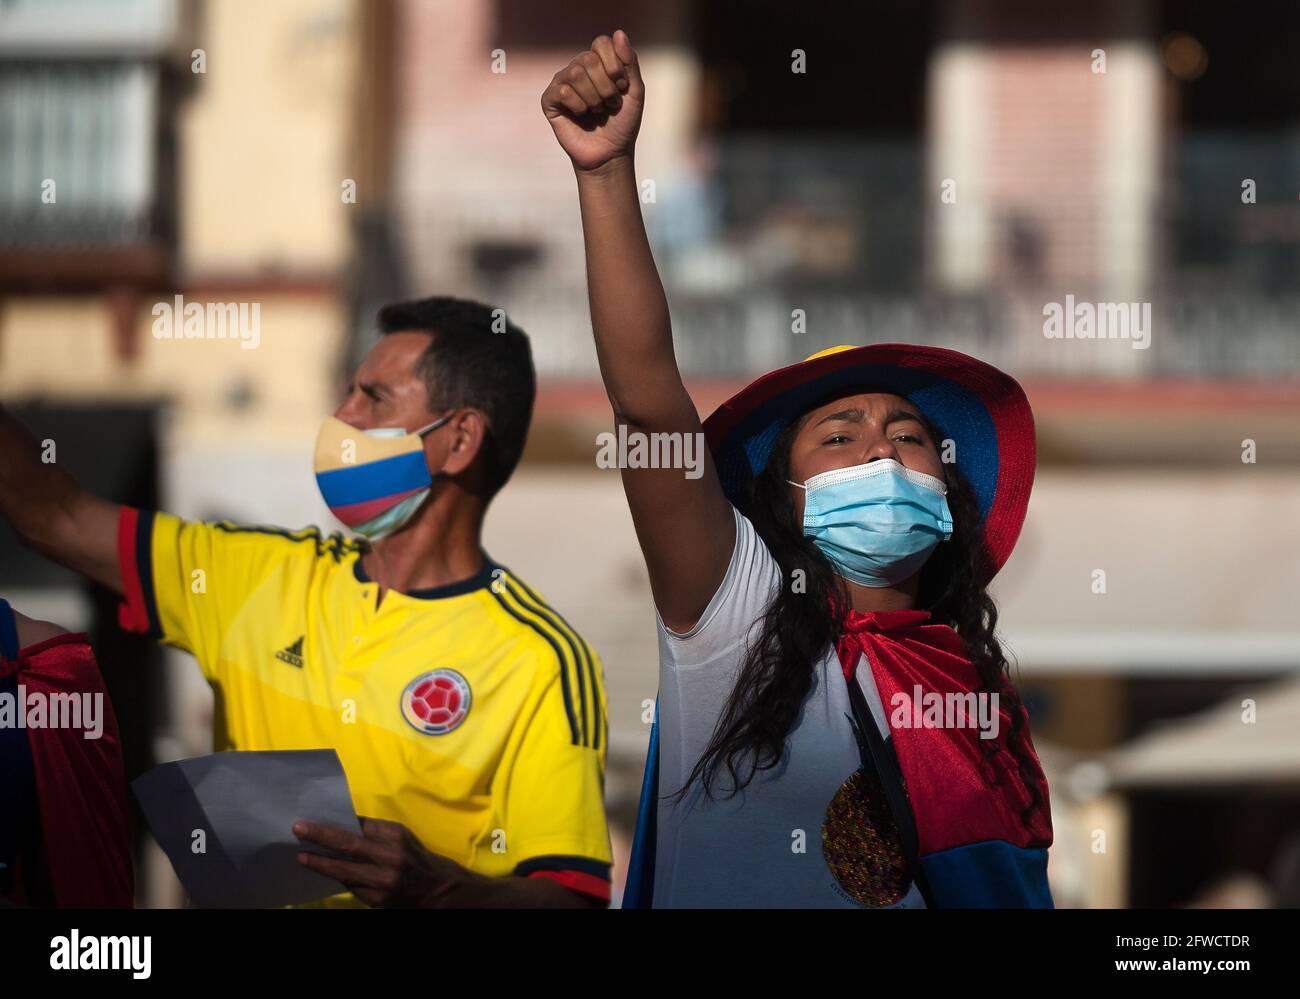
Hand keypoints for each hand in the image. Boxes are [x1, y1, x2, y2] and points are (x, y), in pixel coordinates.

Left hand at [294, 817, 460, 907]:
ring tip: (302, 857)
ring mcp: (382, 881)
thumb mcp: (400, 836)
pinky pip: (351, 886)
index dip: (334, 824)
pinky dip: (338, 878)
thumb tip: (344, 822)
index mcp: (395, 836)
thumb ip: (375, 831)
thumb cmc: (414, 855)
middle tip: (298, 829)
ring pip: (344, 870)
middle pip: (348, 845)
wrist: (435, 887)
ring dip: (321, 863)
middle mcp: (389, 857)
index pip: (359, 826)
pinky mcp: (377, 899)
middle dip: (321, 837)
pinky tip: (324, 872)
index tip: (312, 819)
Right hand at [541, 30, 642, 172]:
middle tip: (610, 104)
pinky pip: (562, 91)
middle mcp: (578, 68)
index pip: (601, 43)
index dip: (614, 65)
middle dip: (605, 86)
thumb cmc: (623, 123)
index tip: (621, 86)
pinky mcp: (550, 100)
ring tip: (597, 111)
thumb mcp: (635, 91)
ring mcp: (562, 83)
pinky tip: (581, 115)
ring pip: (574, 73)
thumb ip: (630, 62)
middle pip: (588, 58)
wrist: (610, 154)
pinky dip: (578, 106)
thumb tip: (619, 33)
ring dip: (593, 97)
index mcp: (598, 62)